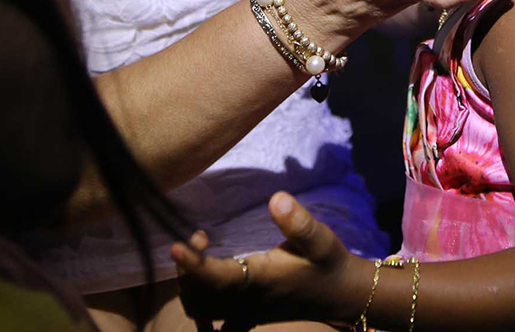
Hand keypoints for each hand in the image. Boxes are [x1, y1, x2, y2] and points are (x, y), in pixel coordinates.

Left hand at [172, 193, 368, 329]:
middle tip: (200, 237)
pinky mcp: (245, 315)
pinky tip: (202, 281)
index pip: (217, 278)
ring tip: (201, 252)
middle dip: (188, 268)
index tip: (175, 245)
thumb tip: (276, 198)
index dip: (193, 264)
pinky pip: (210, 316)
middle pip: (199, 296)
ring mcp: (244, 312)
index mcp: (261, 282)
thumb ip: (298, 222)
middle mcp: (247, 301)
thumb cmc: (328, 263)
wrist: (340, 295)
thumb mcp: (320, 239)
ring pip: (200, 308)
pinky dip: (198, 301)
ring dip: (190, 282)